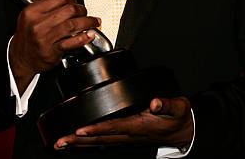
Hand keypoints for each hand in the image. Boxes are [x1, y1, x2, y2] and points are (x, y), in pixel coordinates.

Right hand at [9, 0, 99, 92]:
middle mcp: (37, 24)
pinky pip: (71, 42)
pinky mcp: (51, 51)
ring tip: (93, 22)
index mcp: (32, 11)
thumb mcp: (35, 12)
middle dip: (81, 10)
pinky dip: (83, 38)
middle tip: (84, 12)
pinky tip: (89, 35)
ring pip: (72, 24)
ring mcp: (44, 38)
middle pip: (68, 10)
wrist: (22, 57)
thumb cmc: (29, 34)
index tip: (75, 2)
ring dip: (87, 22)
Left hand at [54, 96, 192, 149]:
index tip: (80, 130)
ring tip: (62, 142)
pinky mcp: (126, 136)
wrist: (184, 131)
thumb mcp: (178, 107)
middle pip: (100, 139)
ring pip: (99, 142)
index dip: (96, 129)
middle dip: (79, 140)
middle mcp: (130, 134)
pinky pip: (104, 140)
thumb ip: (167, 104)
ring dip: (80, 142)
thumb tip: (155, 101)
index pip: (113, 128)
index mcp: (139, 126)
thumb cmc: (178, 118)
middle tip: (60, 141)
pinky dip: (90, 140)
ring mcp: (127, 137)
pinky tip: (79, 139)